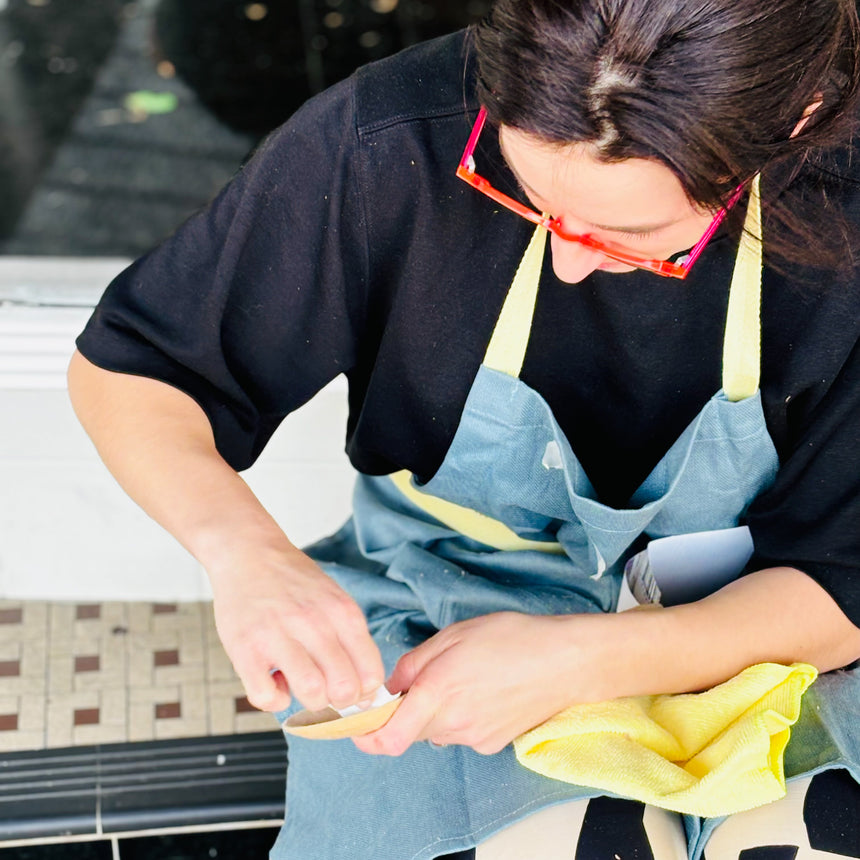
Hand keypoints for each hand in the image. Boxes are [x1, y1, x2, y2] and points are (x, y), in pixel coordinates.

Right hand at [210, 544, 384, 713]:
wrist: (248, 552)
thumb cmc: (294, 582)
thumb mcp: (334, 599)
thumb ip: (351, 639)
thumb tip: (366, 691)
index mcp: (342, 612)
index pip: (371, 673)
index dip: (364, 693)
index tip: (352, 691)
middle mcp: (314, 622)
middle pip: (345, 689)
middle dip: (338, 701)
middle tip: (326, 689)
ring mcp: (278, 636)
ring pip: (311, 693)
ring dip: (308, 701)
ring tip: (300, 683)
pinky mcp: (245, 649)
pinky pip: (267, 697)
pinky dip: (274, 700)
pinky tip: (274, 681)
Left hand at [353, 612, 601, 756]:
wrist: (565, 661)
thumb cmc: (512, 638)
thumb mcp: (454, 634)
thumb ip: (414, 663)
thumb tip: (391, 687)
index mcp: (438, 691)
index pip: (388, 738)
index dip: (366, 736)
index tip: (360, 724)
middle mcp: (453, 722)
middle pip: (410, 731)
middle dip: (407, 711)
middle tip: (425, 680)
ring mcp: (474, 737)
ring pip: (436, 731)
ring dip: (436, 712)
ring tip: (464, 678)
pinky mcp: (492, 743)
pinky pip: (461, 734)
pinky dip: (460, 716)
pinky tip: (483, 690)